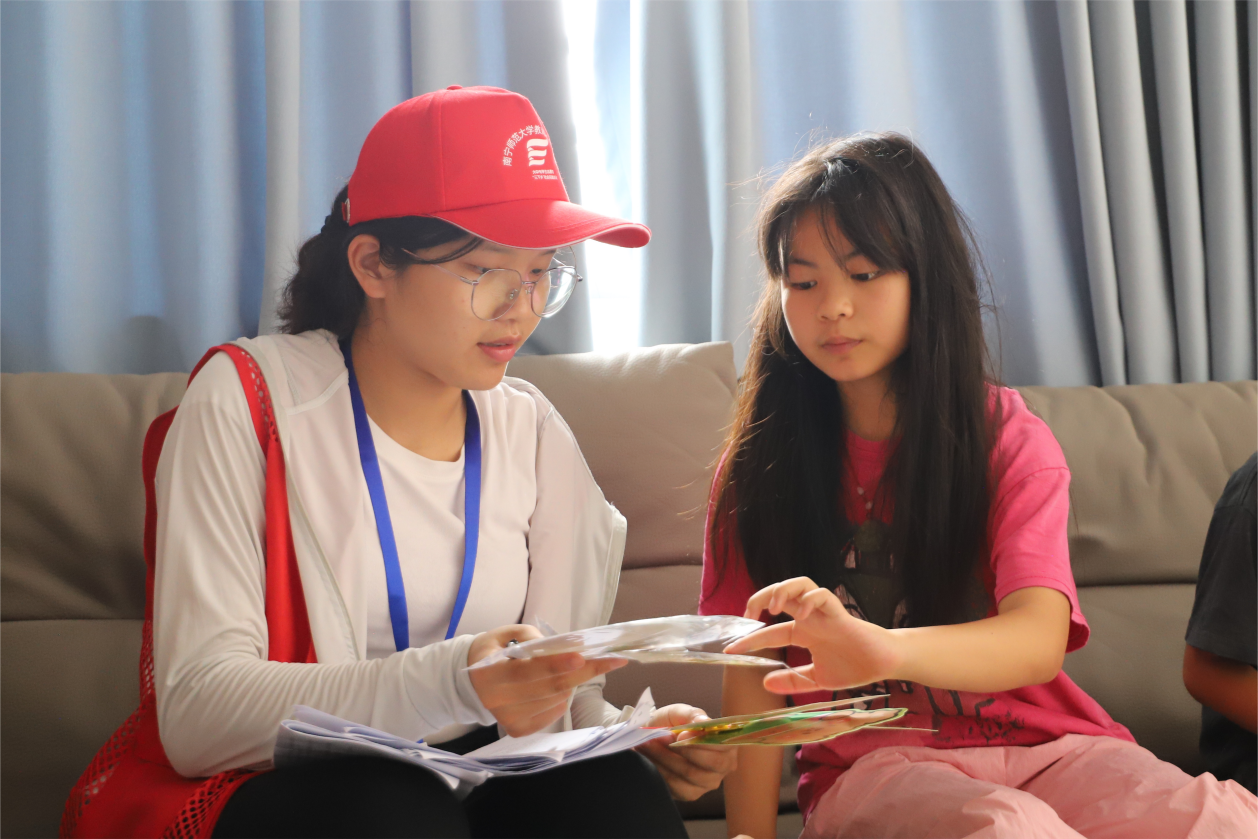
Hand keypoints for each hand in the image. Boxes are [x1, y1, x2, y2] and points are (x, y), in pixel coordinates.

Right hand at [467, 625, 625, 737]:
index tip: (582, 656)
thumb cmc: (494, 651)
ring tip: (571, 667)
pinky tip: (556, 686)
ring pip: (556, 700)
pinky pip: (554, 713)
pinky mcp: (518, 730)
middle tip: (611, 660)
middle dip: (583, 672)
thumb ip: (533, 638)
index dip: (556, 664)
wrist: (472, 681)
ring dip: (573, 682)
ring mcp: (508, 720)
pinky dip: (563, 697)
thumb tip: (565, 647)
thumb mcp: (507, 633)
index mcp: (488, 673)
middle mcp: (496, 701)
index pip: (527, 671)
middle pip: (549, 688)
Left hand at [636, 704, 737, 800]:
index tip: (682, 733)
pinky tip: (650, 758)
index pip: (724, 745)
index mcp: (726, 743)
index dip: (704, 740)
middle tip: (661, 738)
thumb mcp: (680, 713)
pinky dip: (660, 769)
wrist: (653, 738)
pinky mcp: (690, 794)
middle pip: (712, 763)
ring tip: (649, 744)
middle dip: (684, 750)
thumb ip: (692, 715)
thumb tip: (703, 722)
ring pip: (690, 773)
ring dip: (666, 757)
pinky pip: (676, 785)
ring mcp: (708, 783)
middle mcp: (723, 766)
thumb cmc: (672, 724)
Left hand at [725, 577, 900, 693]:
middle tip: (748, 613)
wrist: (883, 664)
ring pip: (799, 585)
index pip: (770, 632)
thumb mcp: (817, 679)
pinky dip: (809, 600)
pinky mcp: (839, 613)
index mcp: (803, 633)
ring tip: (773, 606)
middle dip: (759, 598)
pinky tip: (800, 613)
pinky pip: (822, 595)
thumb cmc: (853, 666)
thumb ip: (793, 681)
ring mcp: (824, 613)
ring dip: (782, 590)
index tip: (729, 650)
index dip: (749, 639)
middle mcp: (810, 619)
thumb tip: (765, 683)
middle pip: (780, 595)